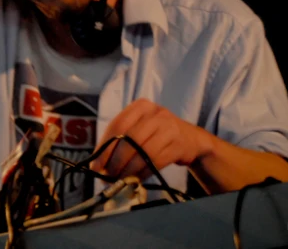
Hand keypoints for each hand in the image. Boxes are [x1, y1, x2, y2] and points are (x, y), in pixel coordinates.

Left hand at [89, 98, 214, 180]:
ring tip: (120, 181)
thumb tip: (97, 164)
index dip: (104, 147)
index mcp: (141, 106)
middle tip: (108, 177)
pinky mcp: (179, 145)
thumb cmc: (157, 135)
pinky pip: (156, 162)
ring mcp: (169, 128)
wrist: (191, 140)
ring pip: (143, 152)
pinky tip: (135, 180)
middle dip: (116, 161)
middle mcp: (155, 113)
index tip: (96, 166)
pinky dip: (143, 173)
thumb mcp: (139, 129)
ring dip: (128, 170)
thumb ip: (119, 141)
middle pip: (129, 139)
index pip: (117, 125)